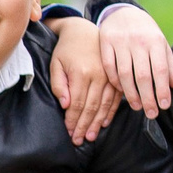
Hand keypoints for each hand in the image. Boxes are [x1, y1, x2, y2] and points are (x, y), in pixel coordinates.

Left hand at [47, 13, 124, 143]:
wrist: (84, 31)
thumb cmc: (66, 50)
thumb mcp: (56, 64)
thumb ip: (59, 84)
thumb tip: (65, 105)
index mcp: (81, 73)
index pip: (77, 103)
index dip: (72, 120)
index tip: (69, 132)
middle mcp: (98, 75)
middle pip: (91, 107)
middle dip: (83, 126)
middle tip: (78, 141)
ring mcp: (109, 77)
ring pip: (104, 105)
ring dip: (96, 123)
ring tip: (89, 137)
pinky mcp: (116, 77)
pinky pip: (115, 99)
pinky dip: (110, 113)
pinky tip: (103, 123)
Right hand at [98, 5, 172, 121]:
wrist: (123, 12)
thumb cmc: (146, 33)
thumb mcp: (160, 45)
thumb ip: (168, 64)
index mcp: (155, 41)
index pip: (161, 70)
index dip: (163, 90)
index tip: (164, 106)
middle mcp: (138, 40)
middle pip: (143, 75)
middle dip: (148, 98)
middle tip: (151, 114)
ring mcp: (120, 41)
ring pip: (125, 74)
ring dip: (131, 94)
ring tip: (137, 107)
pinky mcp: (105, 42)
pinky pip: (109, 67)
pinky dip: (115, 82)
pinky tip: (122, 91)